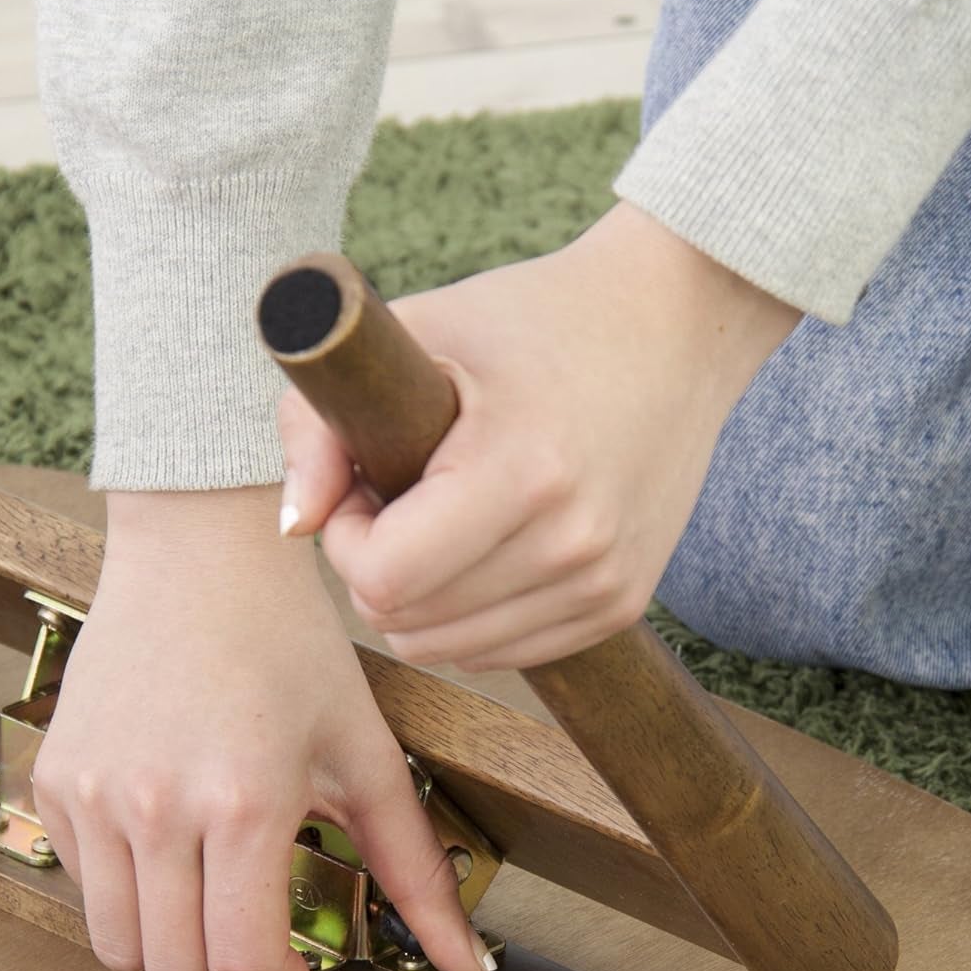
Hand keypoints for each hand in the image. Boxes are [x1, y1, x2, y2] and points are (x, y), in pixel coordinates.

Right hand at [32, 487, 494, 970]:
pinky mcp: (57, 776)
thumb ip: (416, 868)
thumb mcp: (365, 752)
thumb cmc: (292, 646)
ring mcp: (95, 792)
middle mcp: (156, 806)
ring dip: (169, 950)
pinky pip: (80, 885)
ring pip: (116, 946)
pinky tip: (167, 853)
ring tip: (210, 910)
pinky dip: (123, 895)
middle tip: (259, 957)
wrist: (199, 553)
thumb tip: (470, 965)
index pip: (242, 963)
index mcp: (244, 802)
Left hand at [276, 203, 800, 669]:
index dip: (347, 538)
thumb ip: (320, 423)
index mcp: (523, 472)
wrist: (675, 324)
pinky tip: (488, 541)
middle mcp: (574, 544)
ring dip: (424, 595)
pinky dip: (471, 612)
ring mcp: (604, 585)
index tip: (366, 483)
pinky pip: (501, 651)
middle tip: (401, 493)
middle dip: (378, 566)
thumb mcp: (417, 334)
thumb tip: (294, 526)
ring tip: (447, 513)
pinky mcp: (620, 606)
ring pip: (451, 651)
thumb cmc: (532, 318)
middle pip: (409, 624)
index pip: (383, 579)